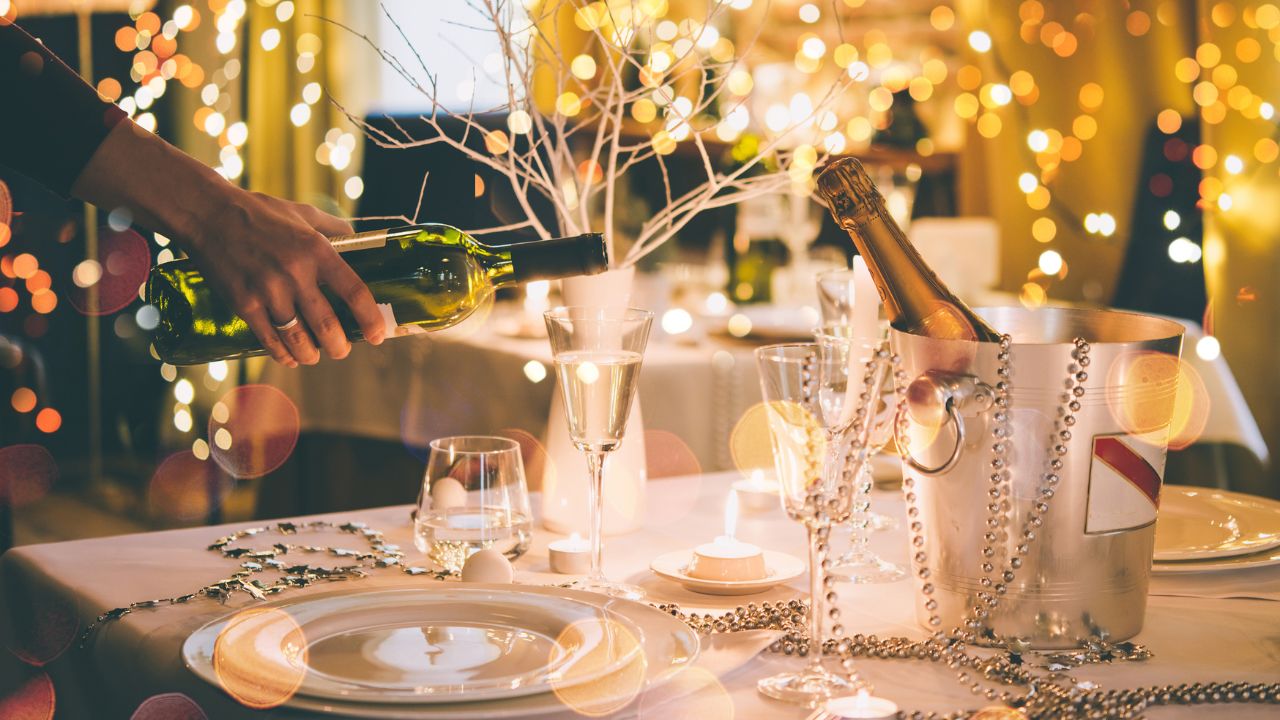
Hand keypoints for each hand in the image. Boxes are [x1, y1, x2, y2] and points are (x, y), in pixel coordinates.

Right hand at [71, 121, 385, 366]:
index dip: (370, 319)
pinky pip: (269, 340)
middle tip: (343, 350)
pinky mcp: (244, 304)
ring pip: (299, 340)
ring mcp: (268, 291)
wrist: (208, 214)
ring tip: (316, 355)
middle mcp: (295, 274)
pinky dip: (283, 354)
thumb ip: (333, 229)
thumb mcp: (303, 214)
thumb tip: (359, 239)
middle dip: (340, 347)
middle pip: (328, 326)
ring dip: (312, 355)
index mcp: (316, 251)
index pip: (354, 292)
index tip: (378, 334)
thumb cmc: (259, 212)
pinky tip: (290, 357)